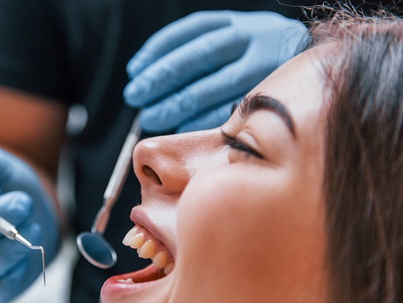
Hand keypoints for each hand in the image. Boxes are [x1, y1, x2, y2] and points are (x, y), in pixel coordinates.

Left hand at [124, 11, 306, 131]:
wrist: (320, 64)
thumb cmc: (258, 60)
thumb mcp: (235, 42)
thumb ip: (198, 55)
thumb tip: (146, 77)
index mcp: (237, 23)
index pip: (191, 32)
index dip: (158, 51)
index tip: (135, 72)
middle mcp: (253, 38)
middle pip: (200, 55)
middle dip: (163, 77)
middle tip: (136, 97)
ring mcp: (266, 66)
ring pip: (215, 84)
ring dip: (179, 103)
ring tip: (152, 117)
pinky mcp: (273, 96)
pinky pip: (233, 109)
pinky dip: (204, 119)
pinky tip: (182, 126)